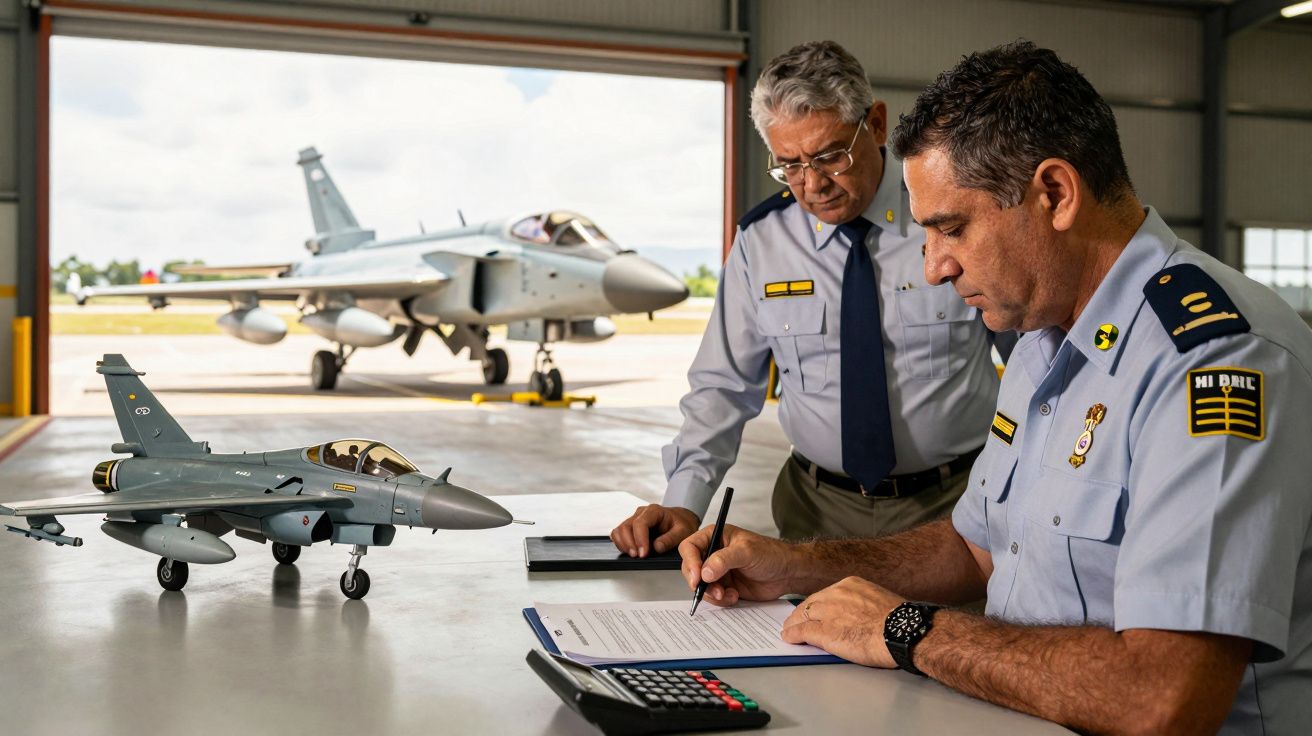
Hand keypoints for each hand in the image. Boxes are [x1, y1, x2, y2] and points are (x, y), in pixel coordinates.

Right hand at [610, 504, 699, 557]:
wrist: (680, 521)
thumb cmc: (682, 524)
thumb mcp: (683, 531)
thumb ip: (670, 539)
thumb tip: (656, 547)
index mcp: (654, 511)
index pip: (641, 523)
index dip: (640, 539)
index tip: (644, 554)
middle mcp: (641, 513)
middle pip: (626, 526)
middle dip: (629, 543)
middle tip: (637, 557)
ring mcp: (634, 519)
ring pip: (619, 530)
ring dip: (623, 544)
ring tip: (633, 556)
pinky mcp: (630, 528)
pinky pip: (618, 534)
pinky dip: (620, 544)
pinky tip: (629, 552)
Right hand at [678, 524, 804, 605]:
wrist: (787, 574)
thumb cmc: (771, 554)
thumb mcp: (747, 552)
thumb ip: (724, 560)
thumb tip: (705, 571)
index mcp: (715, 537)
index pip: (690, 547)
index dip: (691, 562)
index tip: (698, 577)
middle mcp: (713, 554)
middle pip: (691, 568)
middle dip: (699, 582)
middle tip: (713, 590)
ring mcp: (718, 571)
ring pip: (700, 586)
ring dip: (711, 594)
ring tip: (726, 595)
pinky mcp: (725, 586)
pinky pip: (713, 596)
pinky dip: (721, 600)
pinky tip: (734, 596)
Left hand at [780, 576, 904, 667]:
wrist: (904, 632)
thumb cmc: (900, 622)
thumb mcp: (878, 602)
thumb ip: (862, 605)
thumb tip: (858, 616)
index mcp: (852, 584)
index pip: (826, 594)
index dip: (818, 605)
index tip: (814, 610)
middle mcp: (837, 594)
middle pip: (811, 602)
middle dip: (802, 613)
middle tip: (795, 620)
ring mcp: (829, 612)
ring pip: (803, 615)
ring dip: (794, 624)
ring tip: (789, 630)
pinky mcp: (825, 631)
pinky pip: (803, 631)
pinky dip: (793, 635)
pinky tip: (790, 638)